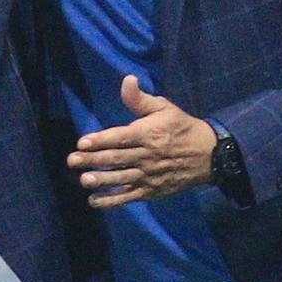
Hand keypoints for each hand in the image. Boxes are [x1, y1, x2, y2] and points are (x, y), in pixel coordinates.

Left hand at [66, 76, 214, 207]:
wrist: (209, 155)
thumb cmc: (181, 128)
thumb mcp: (165, 108)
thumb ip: (141, 99)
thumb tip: (127, 80)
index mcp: (149, 134)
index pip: (121, 137)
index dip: (101, 140)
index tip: (82, 142)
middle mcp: (147, 155)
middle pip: (117, 158)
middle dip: (93, 159)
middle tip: (72, 161)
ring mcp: (149, 175)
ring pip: (121, 178)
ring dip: (101, 180)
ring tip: (84, 179)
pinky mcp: (151, 191)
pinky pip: (129, 196)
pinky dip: (112, 201)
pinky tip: (94, 201)